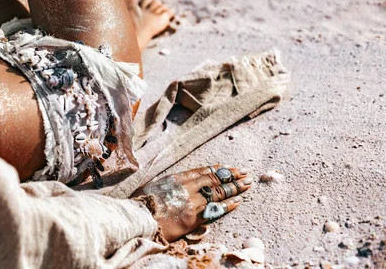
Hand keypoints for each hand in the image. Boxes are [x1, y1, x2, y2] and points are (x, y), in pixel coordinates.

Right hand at [132, 165, 251, 241]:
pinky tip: (237, 201)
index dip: (217, 169)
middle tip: (244, 172)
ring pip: (219, 192)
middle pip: (215, 179)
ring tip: (247, 184)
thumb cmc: (141, 203)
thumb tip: (176, 185)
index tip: (227, 167)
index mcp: (177, 178)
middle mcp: (187, 187)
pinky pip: (216, 210)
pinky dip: (228, 204)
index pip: (202, 171)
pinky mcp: (195, 218)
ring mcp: (193, 202)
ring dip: (235, 187)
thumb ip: (169, 184)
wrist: (139, 218)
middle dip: (231, 175)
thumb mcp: (154, 186)